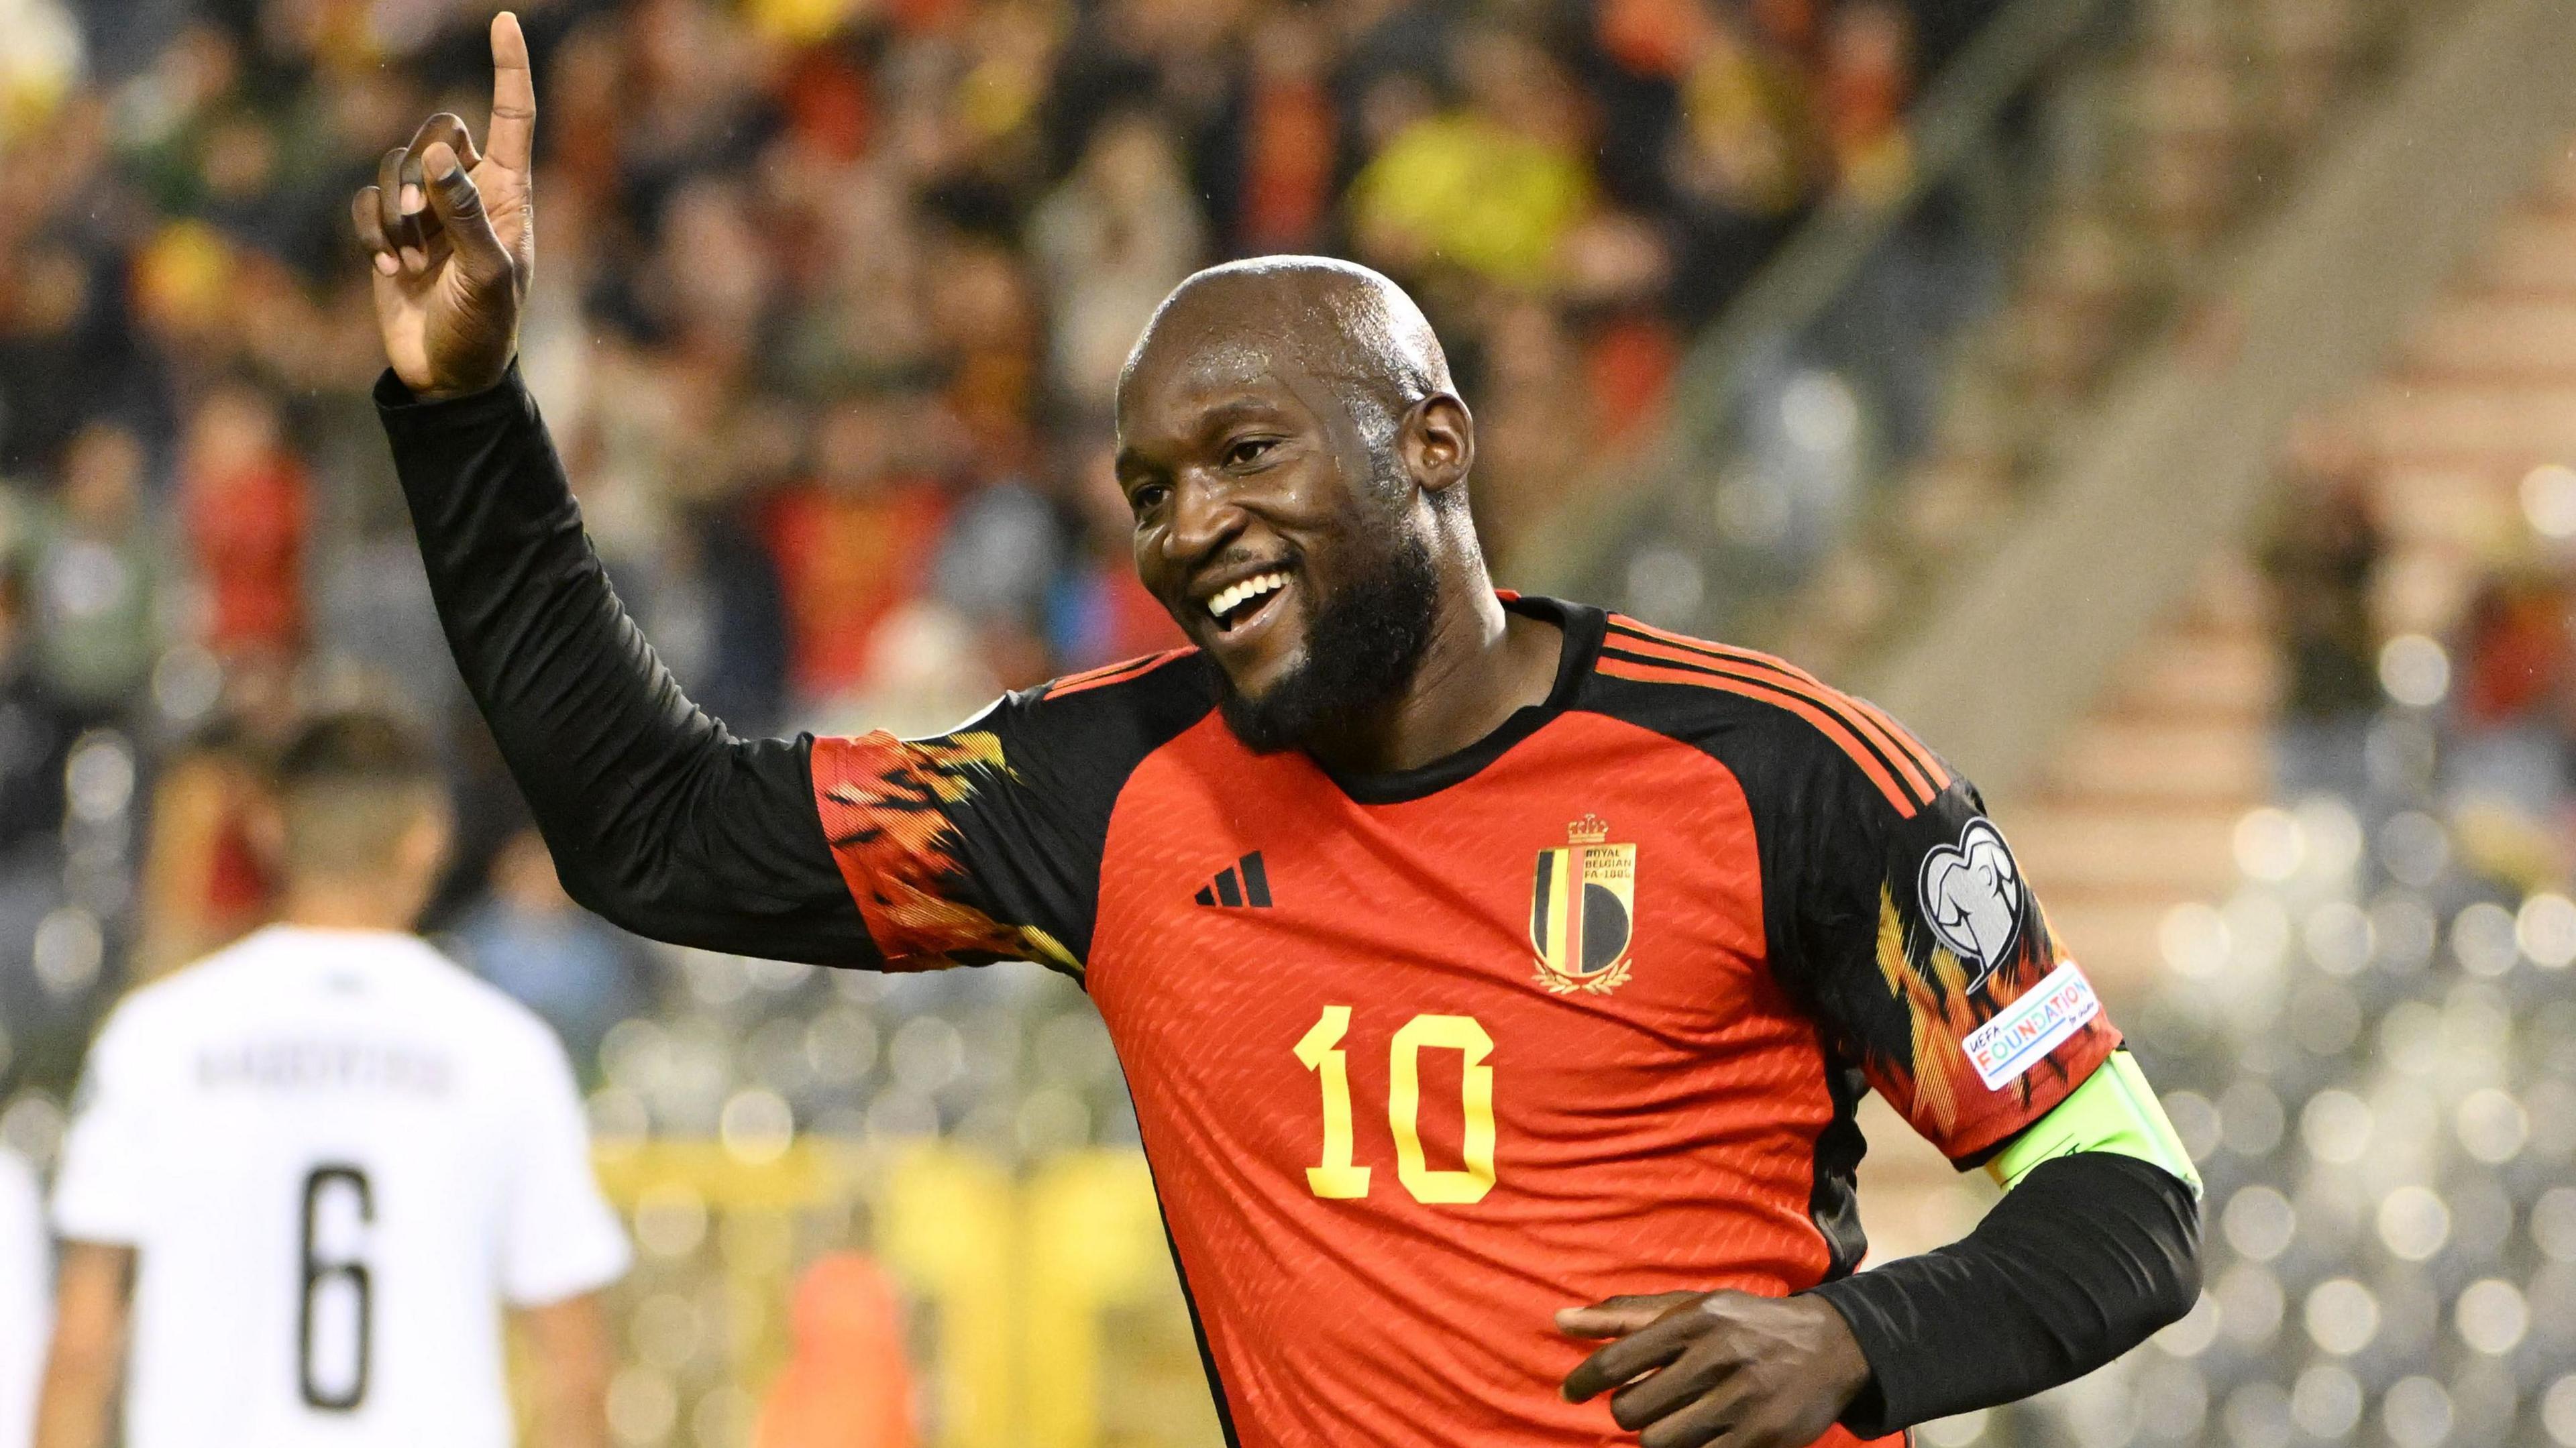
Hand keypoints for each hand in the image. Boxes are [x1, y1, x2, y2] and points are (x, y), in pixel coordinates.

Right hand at [351, 12, 536, 397]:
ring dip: (393, 213)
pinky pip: (364, 203)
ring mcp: (427, 211)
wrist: (450, 377)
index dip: (509, 68)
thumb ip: (466, 214)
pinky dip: (371, 233)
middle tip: (423, 224)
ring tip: (409, 263)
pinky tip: (391, 273)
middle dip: (420, 169)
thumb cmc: (486, 330)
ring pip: (393, 166)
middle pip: (436, 130)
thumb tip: (439, 156)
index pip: (512, 116)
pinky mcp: (390, 232)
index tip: (504, 19)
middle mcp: (468, 191)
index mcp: (509, 193)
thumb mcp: (489, 275)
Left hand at [1557, 1290, 1871, 1447]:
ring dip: (1657, 1437)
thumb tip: (1560, 1321)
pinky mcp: (1763, 1438)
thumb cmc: (1745, 1325)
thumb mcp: (1691, 1307)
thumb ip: (1625, 1315)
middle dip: (1628, 1413)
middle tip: (1644, 1405)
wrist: (1831, 1347)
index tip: (1570, 1393)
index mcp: (1694, 1320)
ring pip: (1660, 1442)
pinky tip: (1700, 1436)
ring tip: (1674, 1420)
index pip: (1618, 1360)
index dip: (1583, 1382)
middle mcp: (1717, 1357)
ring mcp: (1742, 1401)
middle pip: (1632, 1411)